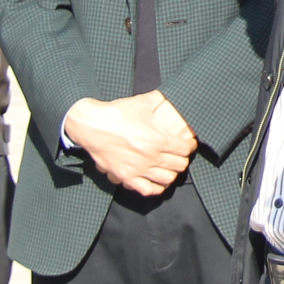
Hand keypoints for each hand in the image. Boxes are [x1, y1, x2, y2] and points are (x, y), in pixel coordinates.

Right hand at [65, 92, 198, 195]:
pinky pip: (147, 190)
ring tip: (170, 167)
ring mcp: (139, 169)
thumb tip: (173, 93)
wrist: (92, 125)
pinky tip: (157, 182)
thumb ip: (161, 99)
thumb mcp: (142, 102)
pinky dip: (156, 188)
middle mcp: (151, 157)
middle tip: (179, 155)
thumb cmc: (118, 113)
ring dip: (171, 173)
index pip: (186, 149)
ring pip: (167, 179)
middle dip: (182, 159)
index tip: (189, 143)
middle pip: (179, 165)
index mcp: (158, 139)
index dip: (190, 146)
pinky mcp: (126, 177)